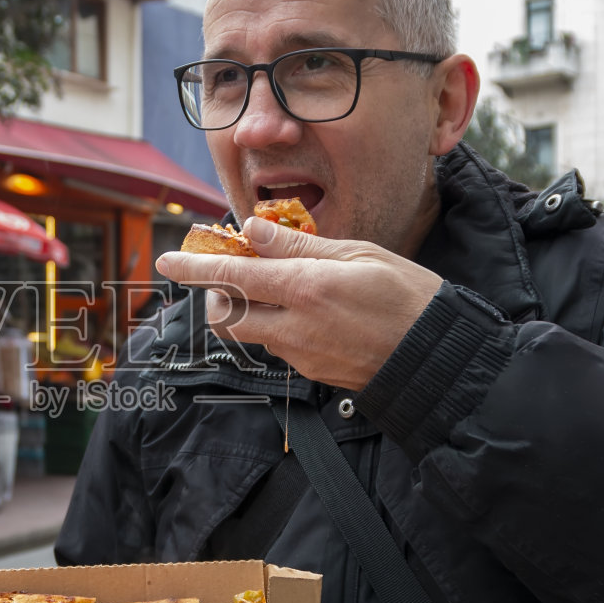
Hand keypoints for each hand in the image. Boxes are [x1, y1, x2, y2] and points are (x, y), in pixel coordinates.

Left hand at [154, 217, 442, 390]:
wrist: (436, 357)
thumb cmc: (408, 296)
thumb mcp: (357, 255)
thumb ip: (297, 245)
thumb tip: (252, 230)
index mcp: (304, 287)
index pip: (230, 276)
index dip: (193, 268)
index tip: (167, 261)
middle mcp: (293, 326)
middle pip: (224, 316)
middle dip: (214, 295)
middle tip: (230, 273)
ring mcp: (299, 354)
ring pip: (250, 332)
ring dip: (249, 310)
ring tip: (280, 287)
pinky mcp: (310, 372)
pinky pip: (278, 346)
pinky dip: (278, 325)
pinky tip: (310, 311)